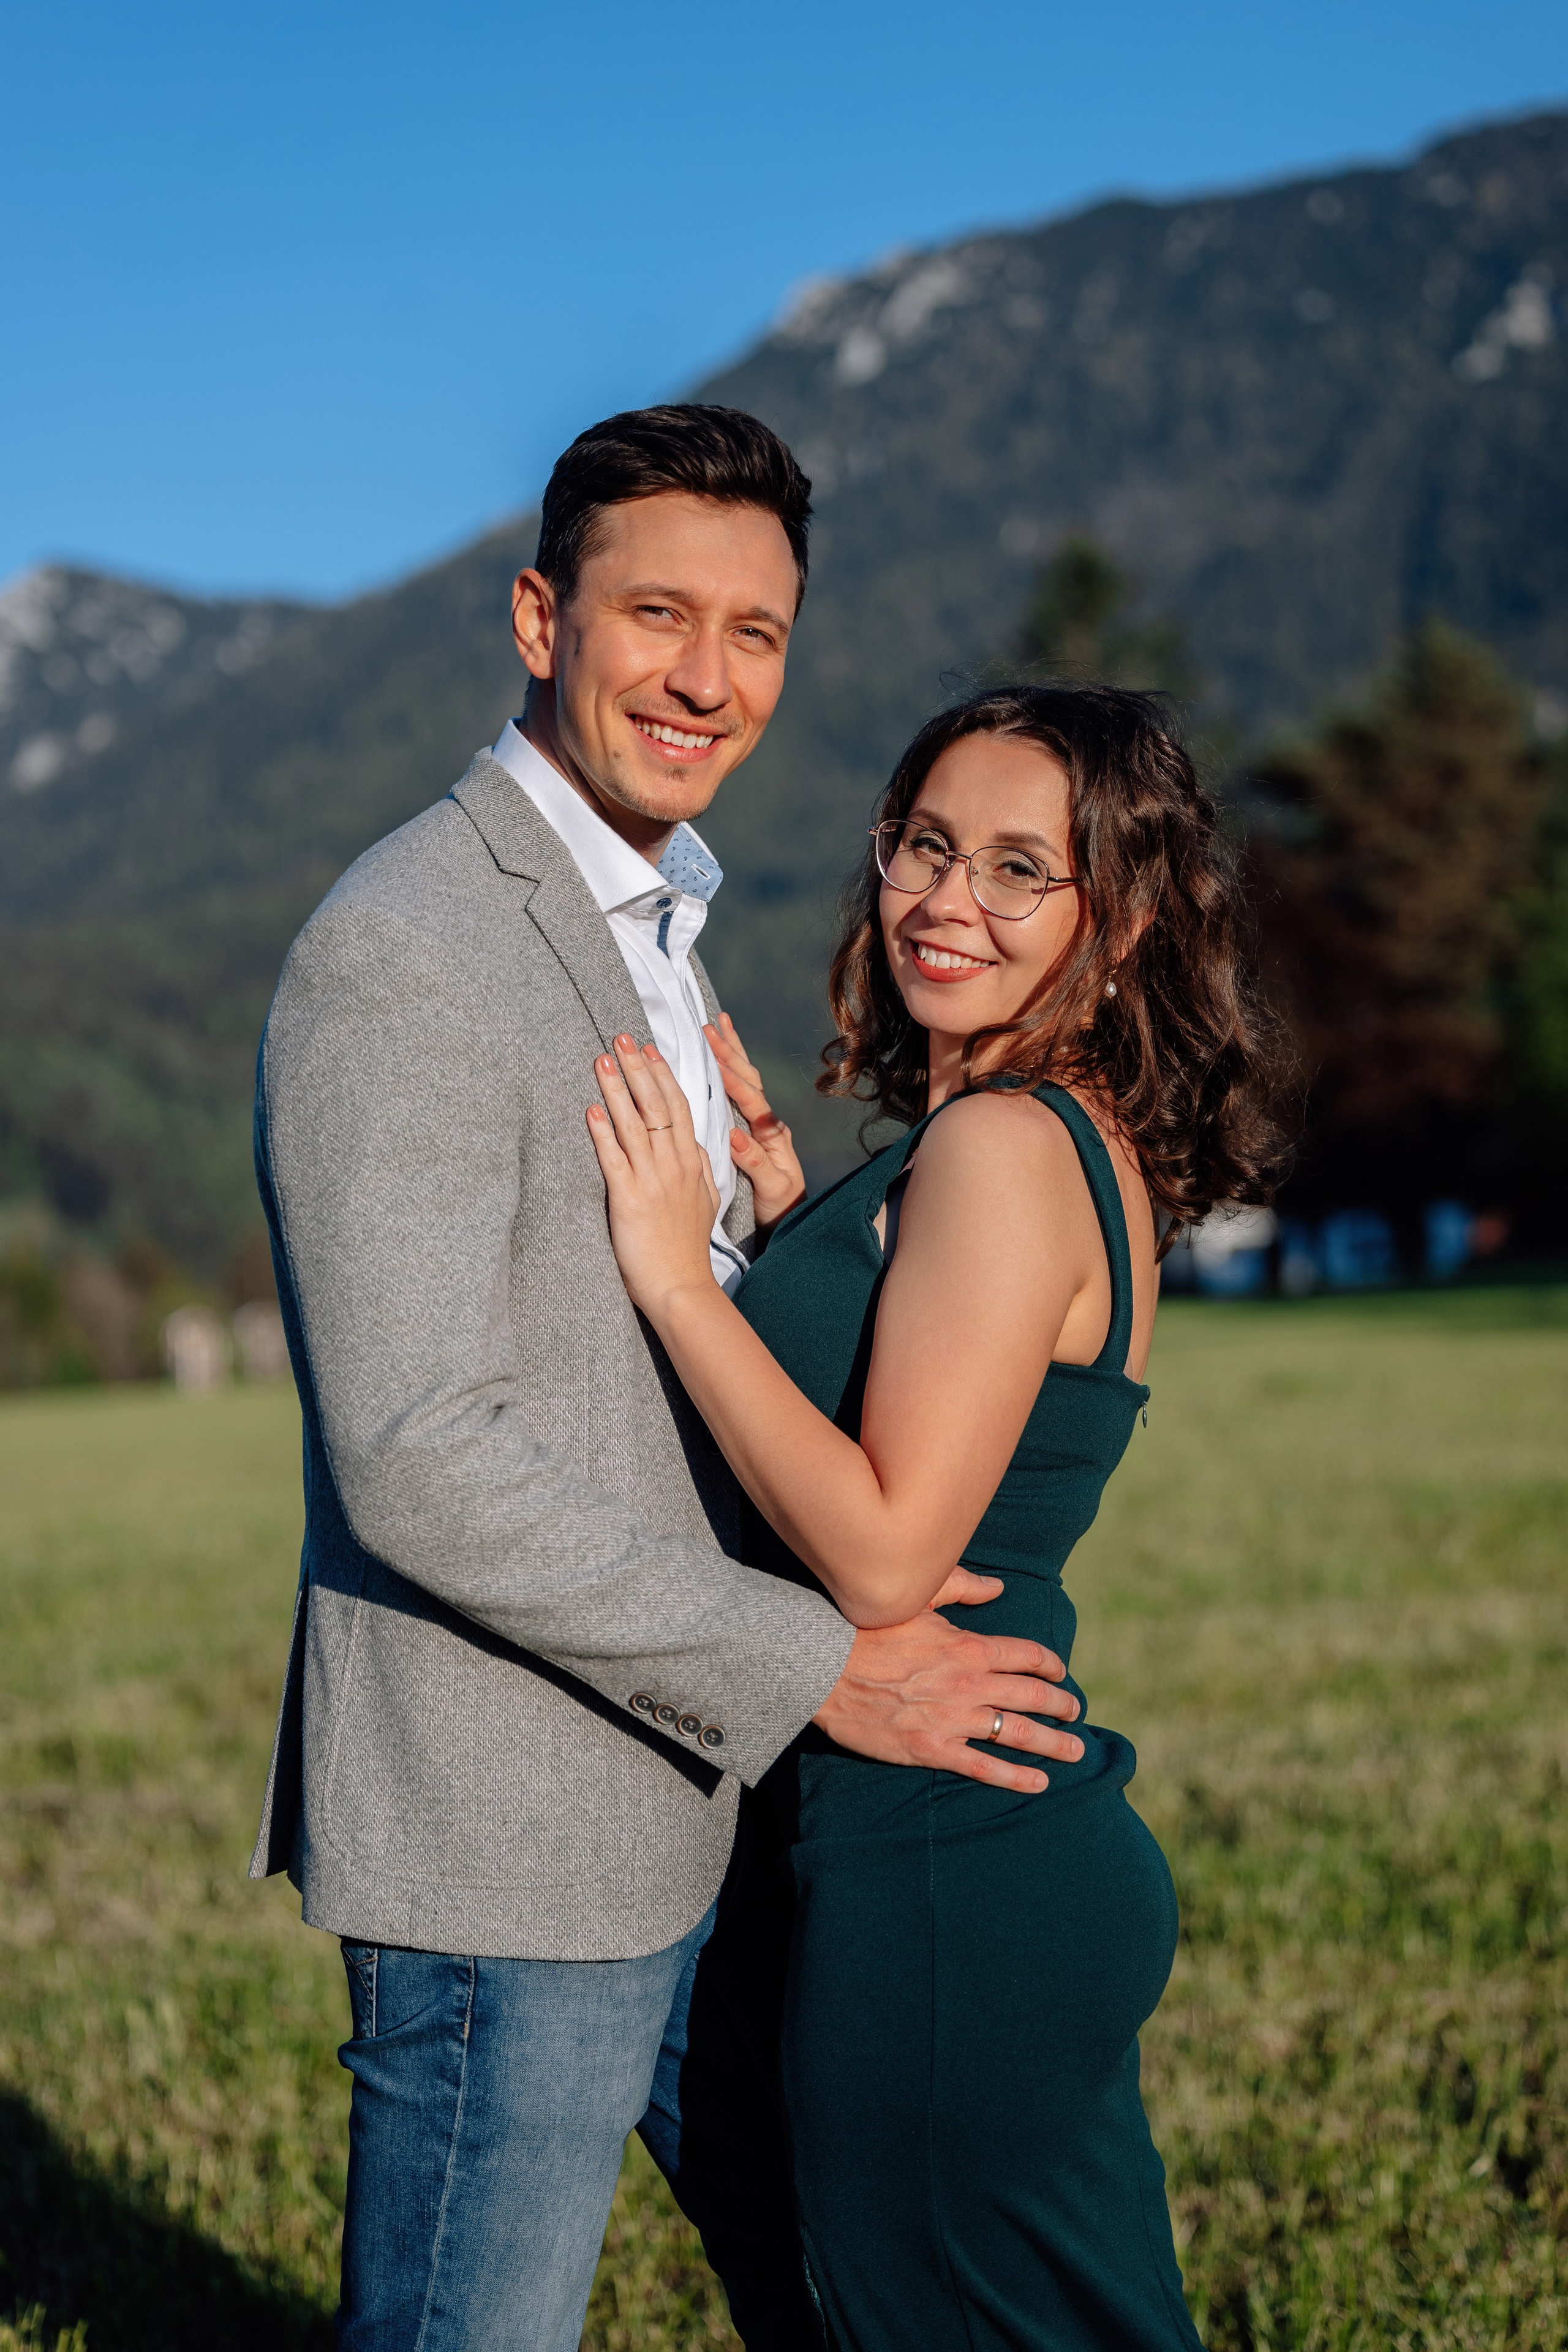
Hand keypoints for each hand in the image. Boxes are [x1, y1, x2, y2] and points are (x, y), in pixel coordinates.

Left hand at [587, 1036, 718, 1316]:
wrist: (681, 1287)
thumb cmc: (686, 1247)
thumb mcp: (707, 1201)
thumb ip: (702, 1167)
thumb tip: (696, 1143)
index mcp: (691, 1163)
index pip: (678, 1107)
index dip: (662, 1075)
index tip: (649, 1050)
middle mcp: (673, 1165)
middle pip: (656, 1106)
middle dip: (637, 1069)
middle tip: (620, 1039)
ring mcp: (652, 1181)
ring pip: (634, 1125)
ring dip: (616, 1090)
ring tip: (602, 1060)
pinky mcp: (629, 1200)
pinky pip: (614, 1159)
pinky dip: (602, 1133)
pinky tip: (590, 1110)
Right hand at [704, 1012, 805, 1234]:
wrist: (790, 1221)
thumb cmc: (782, 1208)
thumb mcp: (772, 1189)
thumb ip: (755, 1163)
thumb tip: (735, 1137)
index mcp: (772, 1134)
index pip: (751, 1101)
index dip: (732, 1080)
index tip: (714, 1059)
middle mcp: (768, 1123)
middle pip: (749, 1079)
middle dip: (729, 1052)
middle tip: (709, 1027)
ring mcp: (760, 1123)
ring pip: (746, 1079)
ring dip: (732, 1051)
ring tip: (718, 1024)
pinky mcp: (751, 1128)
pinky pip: (739, 1091)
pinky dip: (730, 1069)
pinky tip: (720, 1055)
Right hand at [813, 1605, 1082, 1793]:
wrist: (823, 1668)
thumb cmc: (867, 1629)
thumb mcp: (917, 1598)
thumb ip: (961, 1588)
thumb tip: (998, 1586)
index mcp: (968, 1647)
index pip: (1026, 1655)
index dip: (1050, 1665)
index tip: (1060, 1673)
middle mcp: (969, 1684)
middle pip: (1033, 1696)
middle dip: (1061, 1705)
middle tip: (1075, 1712)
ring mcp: (953, 1719)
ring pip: (1019, 1734)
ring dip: (1053, 1743)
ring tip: (1075, 1750)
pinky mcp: (932, 1749)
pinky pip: (984, 1768)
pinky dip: (1016, 1778)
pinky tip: (1038, 1783)